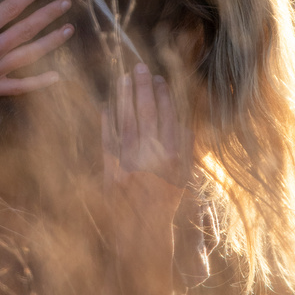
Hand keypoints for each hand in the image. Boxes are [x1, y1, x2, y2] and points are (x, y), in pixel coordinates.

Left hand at [103, 63, 192, 188]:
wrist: (142, 228)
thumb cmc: (166, 200)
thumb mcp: (184, 174)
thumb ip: (186, 145)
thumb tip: (185, 115)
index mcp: (173, 155)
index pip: (169, 115)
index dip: (164, 94)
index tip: (160, 78)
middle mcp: (151, 155)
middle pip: (147, 111)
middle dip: (144, 86)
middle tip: (140, 66)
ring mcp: (129, 160)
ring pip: (126, 118)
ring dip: (125, 95)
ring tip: (124, 77)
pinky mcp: (110, 167)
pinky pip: (107, 136)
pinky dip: (107, 119)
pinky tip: (107, 104)